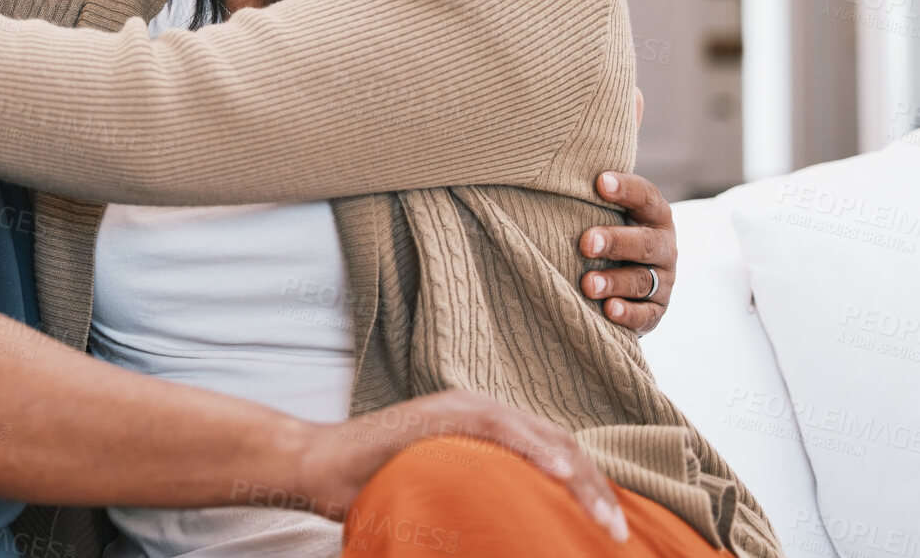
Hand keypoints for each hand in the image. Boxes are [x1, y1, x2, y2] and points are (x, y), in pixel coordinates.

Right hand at [305, 389, 626, 541]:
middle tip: (620, 531)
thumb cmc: (372, 484)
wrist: (320, 466)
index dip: (589, 486)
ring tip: (607, 518)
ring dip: (581, 479)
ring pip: (542, 438)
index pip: (552, 451)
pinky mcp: (444, 416)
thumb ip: (479, 494)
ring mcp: (461, 408)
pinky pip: (503, 431)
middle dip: (596, 488)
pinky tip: (564, 477)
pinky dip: (538, 453)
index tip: (611, 525)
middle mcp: (479, 408)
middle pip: (558, 443)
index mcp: (483, 426)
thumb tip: (516, 530)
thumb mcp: (441, 490)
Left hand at [579, 171, 675, 334]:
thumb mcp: (601, 212)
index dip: (627, 189)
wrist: (620, 280)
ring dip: (614, 282)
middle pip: (645, 242)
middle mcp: (663, 246)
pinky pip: (646, 314)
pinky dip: (628, 313)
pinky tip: (608, 310)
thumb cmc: (601, 231)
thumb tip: (546, 167)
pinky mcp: (655, 311)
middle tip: (585, 242)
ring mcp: (662, 280)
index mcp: (652, 215)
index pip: (646, 197)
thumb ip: (587, 195)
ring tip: (587, 284)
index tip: (600, 182)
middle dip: (616, 241)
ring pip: (641, 280)